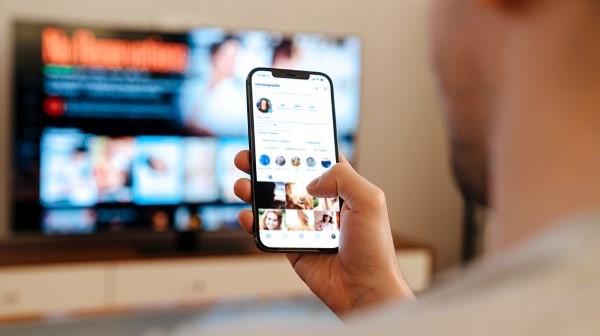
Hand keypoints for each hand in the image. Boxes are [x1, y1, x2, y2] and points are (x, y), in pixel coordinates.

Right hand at [233, 151, 413, 316]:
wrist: (364, 289)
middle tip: (247, 156)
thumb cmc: (373, 247)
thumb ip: (343, 177)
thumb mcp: (369, 200)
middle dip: (264, 165)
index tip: (276, 133)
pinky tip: (247, 215)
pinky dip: (253, 222)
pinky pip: (267, 229)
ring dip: (253, 190)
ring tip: (242, 185)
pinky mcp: (291, 245)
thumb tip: (310, 181)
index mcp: (341, 188)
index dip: (296, 146)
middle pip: (286, 177)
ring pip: (272, 201)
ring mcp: (303, 224)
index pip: (315, 159)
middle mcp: (320, 203)